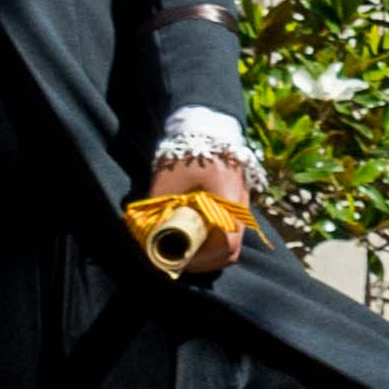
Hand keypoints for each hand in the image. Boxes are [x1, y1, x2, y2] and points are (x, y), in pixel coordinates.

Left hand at [138, 150, 255, 273]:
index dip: (203, 260)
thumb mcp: (167, 182)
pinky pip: (229, 231)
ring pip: (232, 243)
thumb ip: (159, 209)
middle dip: (205, 262)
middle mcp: (240, 207)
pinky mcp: (236, 203)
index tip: (179, 262)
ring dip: (209, 253)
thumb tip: (147, 237)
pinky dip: (213, 241)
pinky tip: (193, 237)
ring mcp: (242, 205)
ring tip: (183, 253)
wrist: (206, 126)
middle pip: (231, 251)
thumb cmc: (186, 153)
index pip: (227, 245)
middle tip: (179, 263)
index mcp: (227, 201)